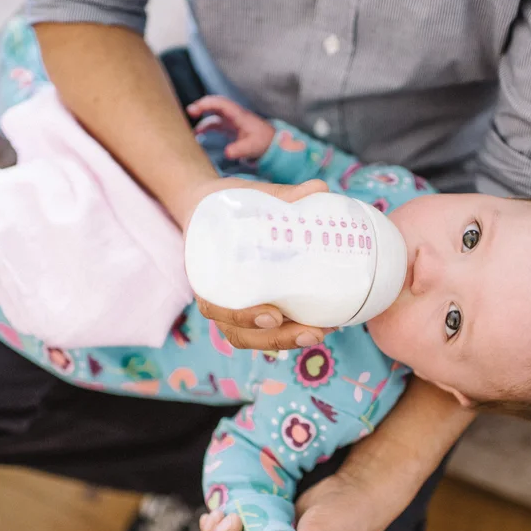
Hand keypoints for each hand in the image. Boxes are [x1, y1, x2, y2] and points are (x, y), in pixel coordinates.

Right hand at [187, 96, 275, 160]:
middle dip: (202, 106)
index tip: (196, 109)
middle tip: (190, 112)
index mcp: (239, 115)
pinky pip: (216, 123)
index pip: (221, 104)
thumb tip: (227, 153)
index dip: (207, 104)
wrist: (273, 144)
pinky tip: (199, 134)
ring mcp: (232, 120)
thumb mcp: (252, 148)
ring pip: (214, 114)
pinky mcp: (231, 127)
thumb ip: (239, 150)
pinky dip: (206, 126)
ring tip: (192, 126)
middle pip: (216, 104)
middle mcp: (234, 115)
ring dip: (203, 117)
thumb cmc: (264, 143)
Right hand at [189, 177, 334, 350]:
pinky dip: (291, 333)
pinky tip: (324, 326)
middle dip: (277, 339)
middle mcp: (217, 298)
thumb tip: (320, 188)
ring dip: (287, 341)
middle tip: (311, 332)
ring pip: (254, 339)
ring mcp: (234, 307)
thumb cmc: (226, 205)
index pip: (216, 307)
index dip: (243, 315)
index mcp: (206, 273)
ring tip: (321, 333)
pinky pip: (267, 331)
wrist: (207, 208)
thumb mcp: (246, 195)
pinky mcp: (252, 307)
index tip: (273, 314)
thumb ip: (281, 195)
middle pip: (239, 334)